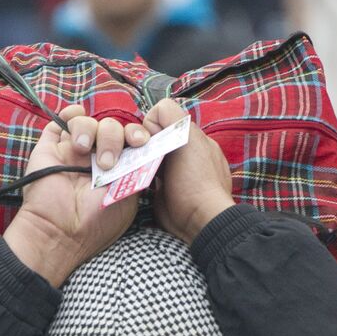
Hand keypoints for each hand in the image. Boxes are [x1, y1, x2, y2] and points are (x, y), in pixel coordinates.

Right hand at [2, 105, 144, 287]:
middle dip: (116, 135)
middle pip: (112, 128)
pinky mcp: (51, 148)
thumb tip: (148, 148)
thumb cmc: (95, 222)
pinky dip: (71, 115)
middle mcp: (96, 158)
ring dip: (91, 130)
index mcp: (117, 170)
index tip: (141, 142)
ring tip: (83, 150)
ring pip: (90, 122)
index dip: (138, 135)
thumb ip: (138, 171)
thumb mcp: (127, 198)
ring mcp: (74, 153)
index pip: (131, 142)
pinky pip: (63, 120)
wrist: (59, 231)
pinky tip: (74, 125)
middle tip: (108, 158)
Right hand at [145, 100, 234, 243]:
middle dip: (143, 143)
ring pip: (144, 154)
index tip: (152, 140)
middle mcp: (181, 151)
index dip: (152, 124)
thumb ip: (174, 118)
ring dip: (138, 160)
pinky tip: (139, 183)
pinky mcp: (160, 190)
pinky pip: (143, 175)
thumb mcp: (188, 139)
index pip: (161, 115)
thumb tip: (153, 118)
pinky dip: (138, 176)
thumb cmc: (196, 179)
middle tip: (143, 158)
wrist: (198, 220)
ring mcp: (170, 171)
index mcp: (191, 137)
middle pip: (151, 135)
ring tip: (138, 170)